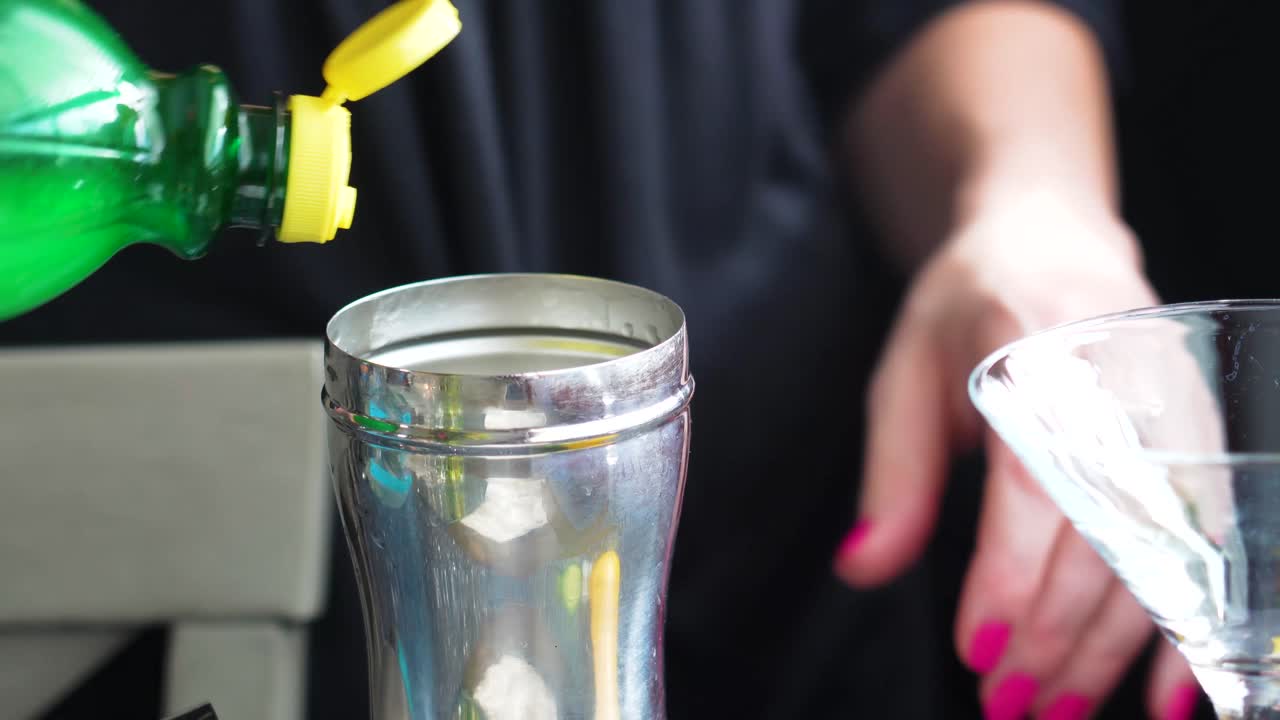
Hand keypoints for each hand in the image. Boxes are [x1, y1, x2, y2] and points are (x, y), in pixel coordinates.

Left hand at [833, 194, 1202, 719]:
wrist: (1052, 240)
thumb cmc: (968, 304)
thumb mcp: (906, 371)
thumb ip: (895, 474)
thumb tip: (862, 568)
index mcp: (1038, 348)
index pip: (1041, 480)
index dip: (1013, 574)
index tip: (978, 648)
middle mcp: (1125, 382)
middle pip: (1107, 533)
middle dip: (1056, 636)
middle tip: (1005, 702)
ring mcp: (1178, 413)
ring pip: (1161, 554)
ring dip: (1110, 651)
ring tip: (1056, 712)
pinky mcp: (1204, 444)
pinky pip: (1206, 550)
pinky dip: (1183, 627)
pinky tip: (1162, 695)